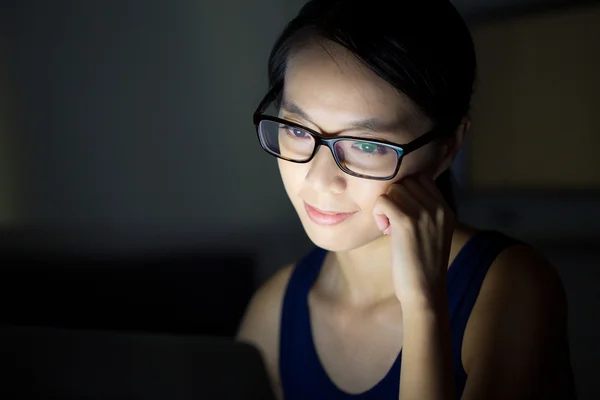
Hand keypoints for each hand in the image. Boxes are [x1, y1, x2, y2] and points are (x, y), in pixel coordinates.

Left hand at [372, 175, 454, 306]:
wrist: (425, 292)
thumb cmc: (421, 266)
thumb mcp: (431, 233)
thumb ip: (423, 212)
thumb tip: (399, 193)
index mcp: (446, 209)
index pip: (422, 179)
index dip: (405, 192)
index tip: (401, 214)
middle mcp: (438, 207)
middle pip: (406, 181)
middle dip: (394, 198)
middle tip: (393, 222)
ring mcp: (424, 213)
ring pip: (393, 189)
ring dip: (385, 206)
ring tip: (389, 228)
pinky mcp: (406, 222)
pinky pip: (383, 201)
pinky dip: (378, 214)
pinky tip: (385, 231)